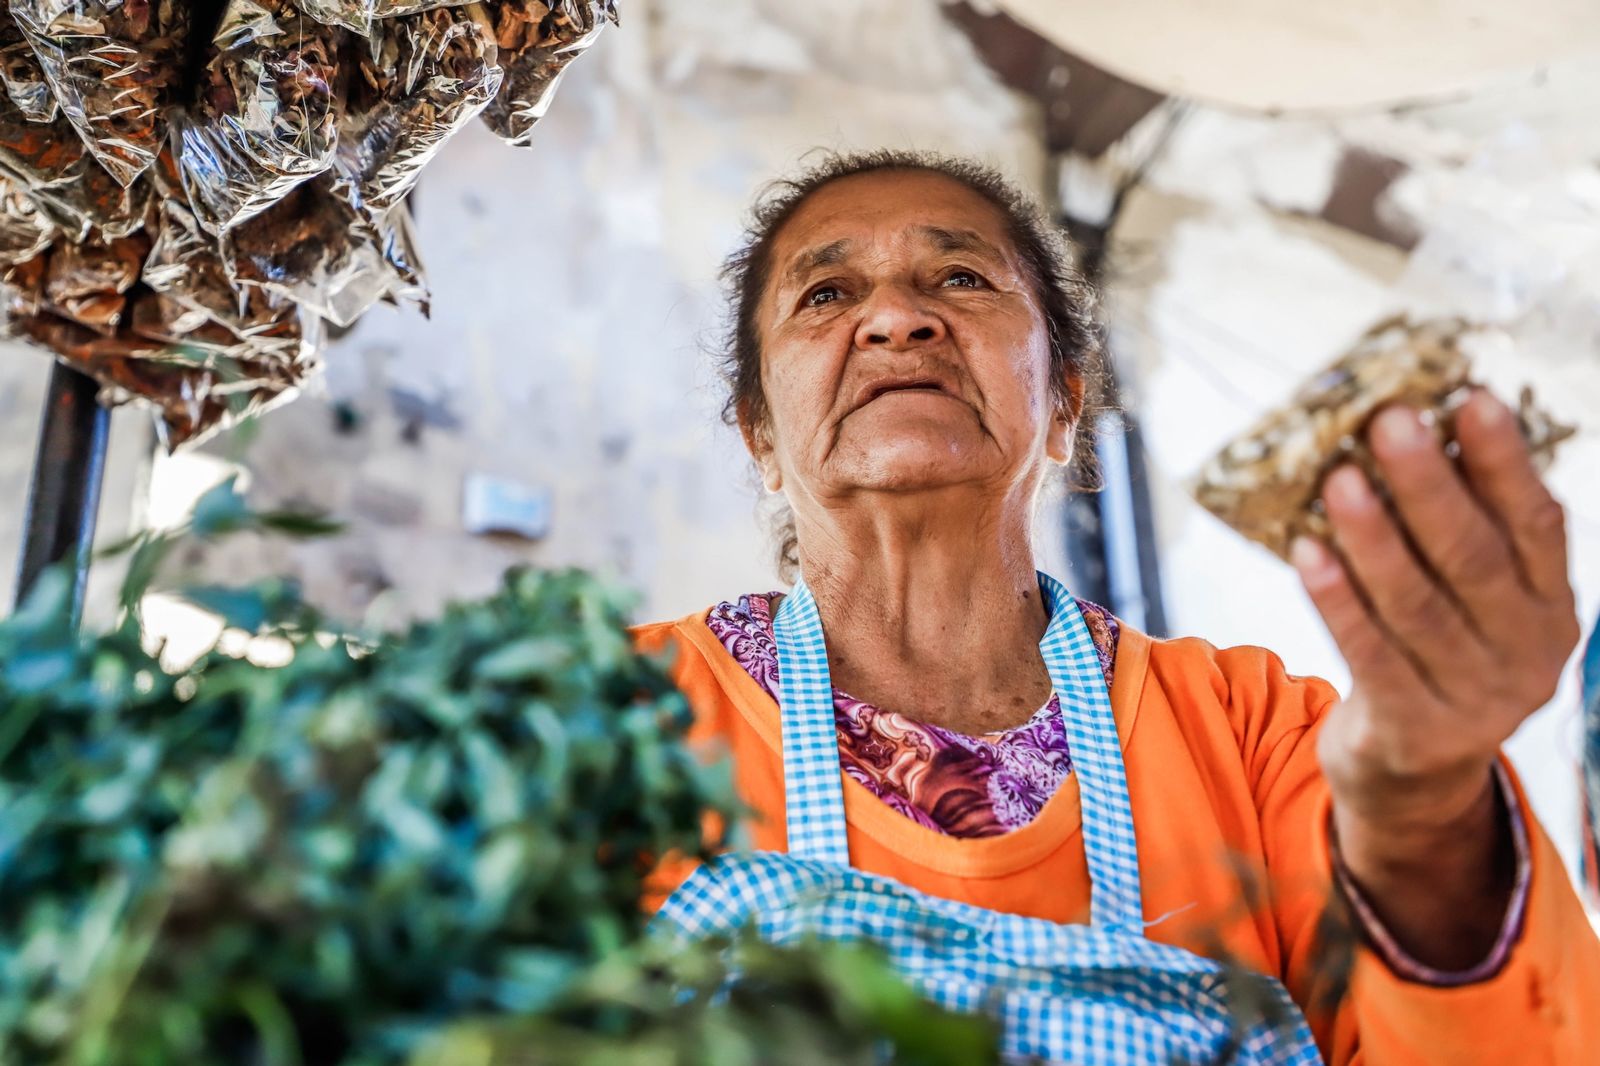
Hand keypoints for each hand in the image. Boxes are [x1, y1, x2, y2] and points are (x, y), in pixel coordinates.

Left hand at [1294, 390, 1578, 829]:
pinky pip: (1367, 653)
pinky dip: (1335, 600)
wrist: (1415, 780)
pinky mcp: (1415, 731)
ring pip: (1415, 605)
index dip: (1505, 462)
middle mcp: (1527, 654)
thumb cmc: (1434, 658)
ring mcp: (1475, 700)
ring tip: (1337, 479)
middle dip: (1428, 485)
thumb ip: (1458, 535)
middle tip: (1388, 422)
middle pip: (1472, 558)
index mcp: (1551, 608)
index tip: (1470, 399)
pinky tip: (1306, 552)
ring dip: (1372, 537)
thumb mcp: (1471, 604)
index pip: (1537, 524)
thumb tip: (1413, 433)